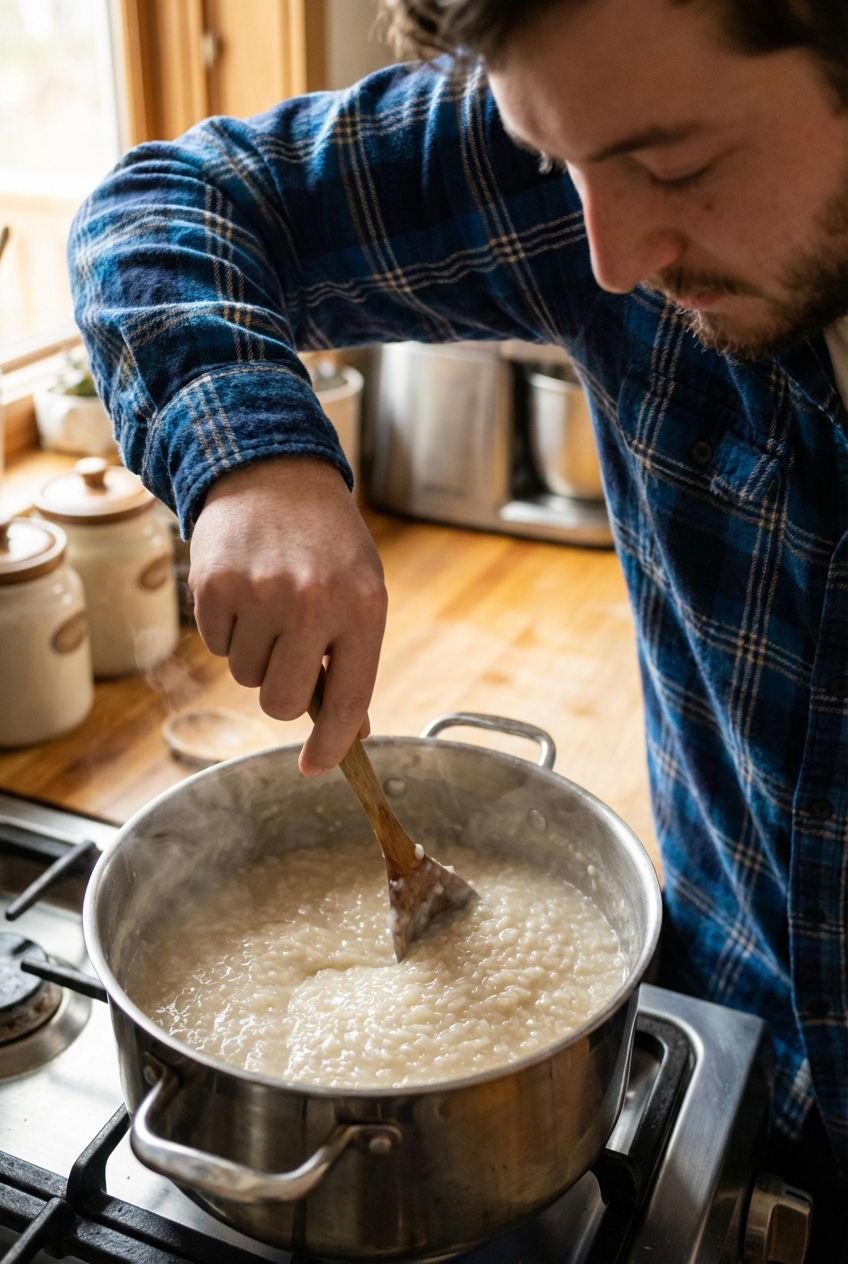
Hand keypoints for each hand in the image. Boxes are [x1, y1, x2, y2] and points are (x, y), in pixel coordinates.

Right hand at [189, 456, 386, 774]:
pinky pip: (216, 646)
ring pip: (245, 676)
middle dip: (282, 693)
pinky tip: (245, 590)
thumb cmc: (327, 544)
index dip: (331, 745)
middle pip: (281, 703)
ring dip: (255, 654)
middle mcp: (312, 602)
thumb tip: (350, 733)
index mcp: (361, 608)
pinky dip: (228, 630)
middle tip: (288, 655)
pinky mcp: (214, 586)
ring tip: (270, 605)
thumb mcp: (361, 592)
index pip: (347, 700)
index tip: (315, 767)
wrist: (273, 472)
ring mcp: (260, 594)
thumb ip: (355, 661)